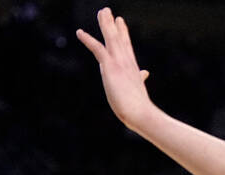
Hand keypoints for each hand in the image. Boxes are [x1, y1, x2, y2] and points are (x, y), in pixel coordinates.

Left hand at [77, 8, 154, 131]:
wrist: (140, 112)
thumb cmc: (140, 107)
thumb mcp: (138, 89)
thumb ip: (140, 79)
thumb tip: (145, 73)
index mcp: (132, 67)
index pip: (126, 46)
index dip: (123, 33)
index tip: (120, 22)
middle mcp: (126, 61)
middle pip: (118, 38)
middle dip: (112, 24)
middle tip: (107, 11)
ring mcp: (119, 62)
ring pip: (110, 38)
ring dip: (105, 23)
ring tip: (101, 12)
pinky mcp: (110, 66)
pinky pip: (97, 48)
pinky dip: (87, 39)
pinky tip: (79, 32)